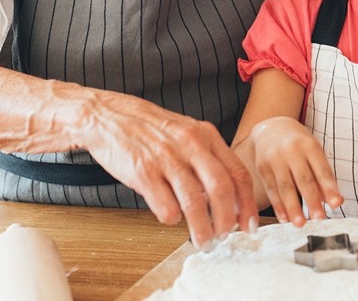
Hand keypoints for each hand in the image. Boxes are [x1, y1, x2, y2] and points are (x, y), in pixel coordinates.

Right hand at [82, 88, 257, 249]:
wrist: (109, 116)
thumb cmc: (151, 129)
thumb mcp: (187, 133)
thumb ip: (208, 158)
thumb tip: (229, 197)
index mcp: (205, 134)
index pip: (237, 172)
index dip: (247, 203)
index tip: (248, 224)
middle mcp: (190, 144)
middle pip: (221, 188)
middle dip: (227, 220)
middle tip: (225, 237)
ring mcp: (166, 157)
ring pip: (195, 203)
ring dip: (202, 229)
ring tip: (203, 241)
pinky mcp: (143, 172)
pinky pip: (166, 206)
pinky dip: (172, 219)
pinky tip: (170, 217)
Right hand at [251, 116, 342, 225]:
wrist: (271, 128)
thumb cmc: (298, 144)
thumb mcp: (313, 151)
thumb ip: (322, 175)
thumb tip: (333, 202)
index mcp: (308, 144)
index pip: (321, 169)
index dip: (329, 187)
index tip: (337, 204)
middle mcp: (291, 150)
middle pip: (303, 178)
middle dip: (312, 200)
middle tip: (320, 219)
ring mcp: (274, 158)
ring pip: (285, 186)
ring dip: (293, 207)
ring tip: (300, 224)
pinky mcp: (262, 166)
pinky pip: (271, 189)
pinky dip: (278, 205)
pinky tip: (284, 218)